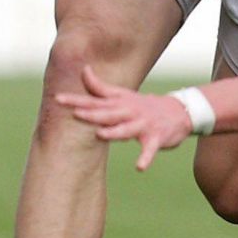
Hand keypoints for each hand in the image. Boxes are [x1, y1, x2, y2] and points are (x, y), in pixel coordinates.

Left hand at [56, 65, 193, 170]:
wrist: (179, 112)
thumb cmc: (144, 105)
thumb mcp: (123, 95)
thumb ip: (100, 87)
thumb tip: (84, 70)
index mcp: (119, 103)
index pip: (94, 101)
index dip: (76, 100)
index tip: (57, 99)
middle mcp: (130, 112)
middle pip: (109, 113)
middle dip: (93, 114)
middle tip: (77, 113)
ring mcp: (143, 124)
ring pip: (128, 129)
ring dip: (115, 132)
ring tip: (101, 134)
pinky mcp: (156, 138)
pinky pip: (150, 149)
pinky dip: (146, 157)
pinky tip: (140, 167)